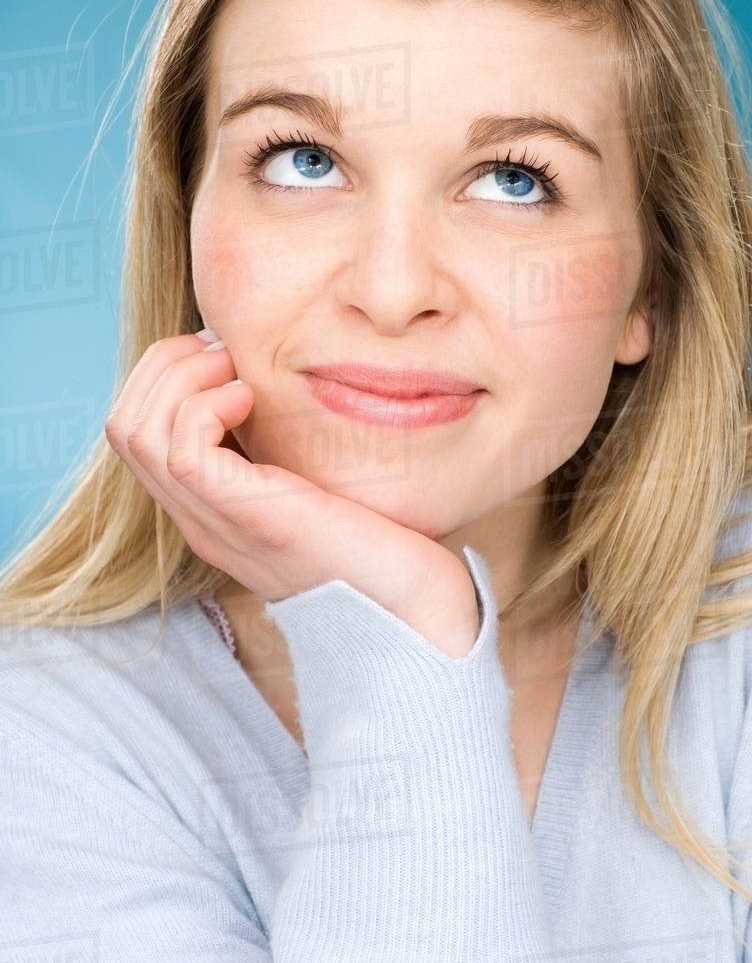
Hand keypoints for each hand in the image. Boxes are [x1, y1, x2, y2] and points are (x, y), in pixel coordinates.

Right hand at [105, 333, 479, 657]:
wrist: (415, 611)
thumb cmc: (384, 543)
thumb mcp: (319, 485)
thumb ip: (287, 452)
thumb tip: (276, 385)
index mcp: (212, 510)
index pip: (136, 434)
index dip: (165, 376)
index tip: (223, 353)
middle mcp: (203, 520)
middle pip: (124, 427)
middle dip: (163, 366)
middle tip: (224, 351)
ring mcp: (220, 523)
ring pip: (137, 434)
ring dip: (180, 378)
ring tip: (236, 370)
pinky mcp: (253, 518)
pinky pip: (184, 453)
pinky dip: (206, 406)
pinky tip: (251, 398)